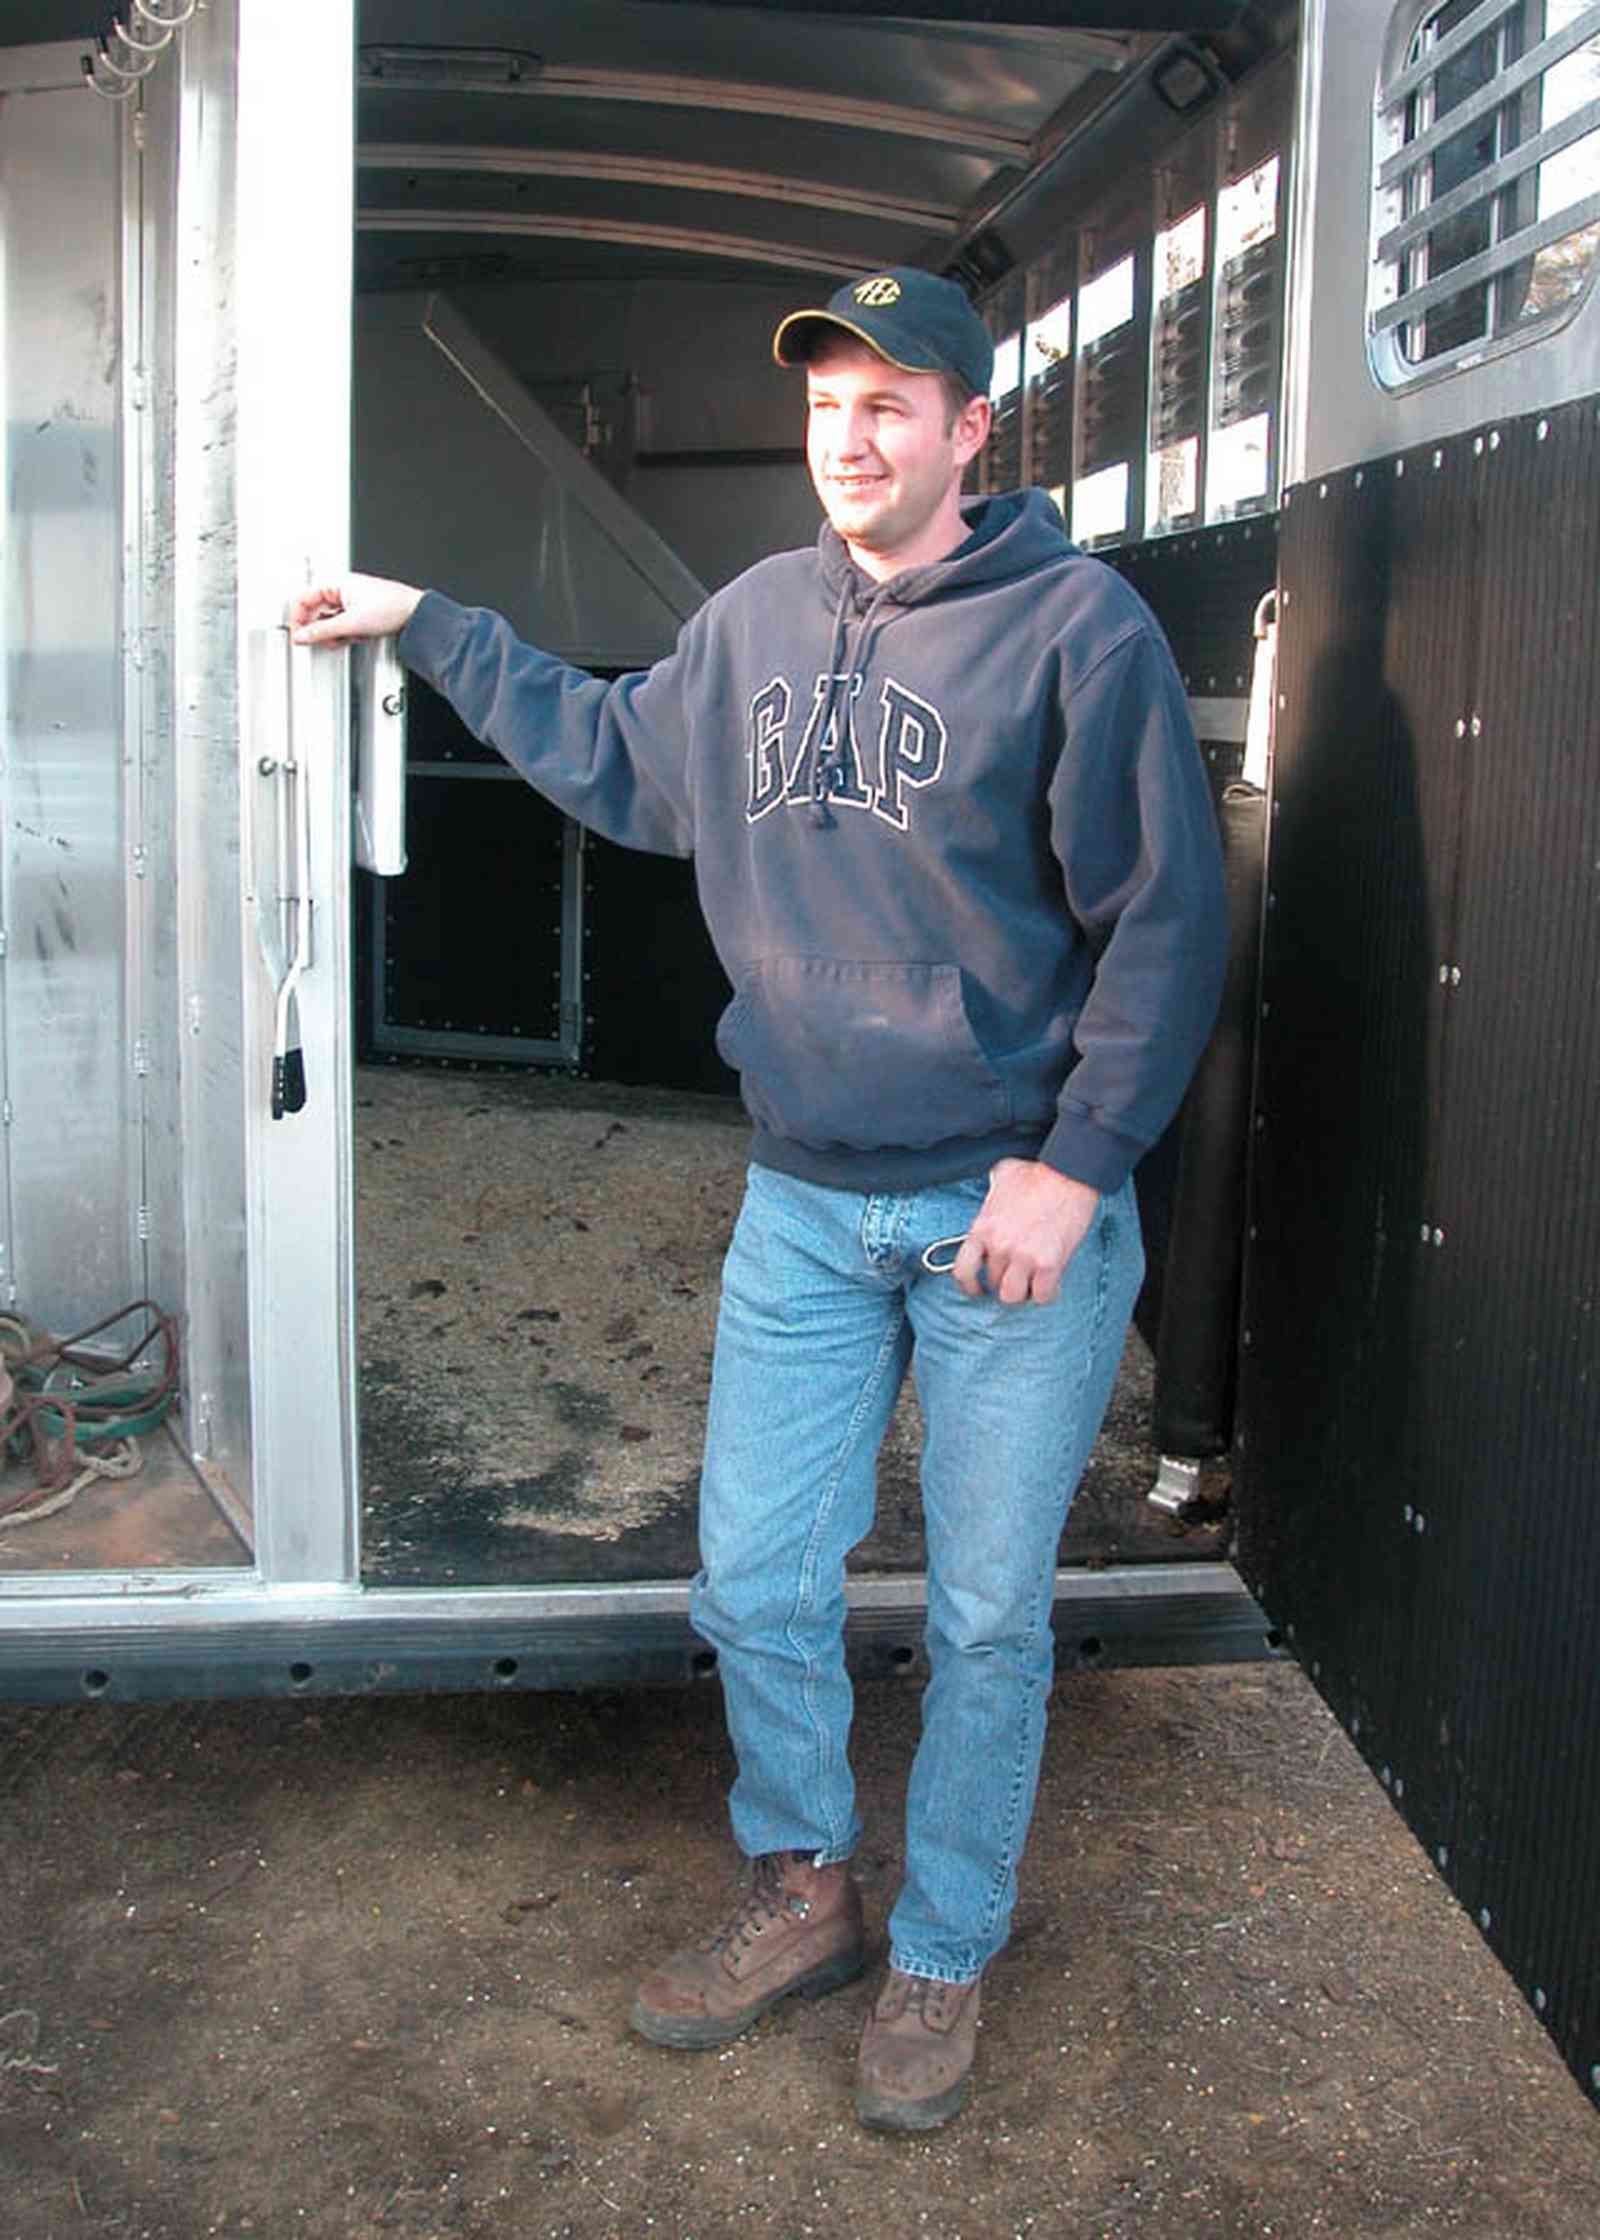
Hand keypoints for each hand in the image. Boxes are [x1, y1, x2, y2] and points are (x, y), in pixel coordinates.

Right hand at [288, 573, 423, 645]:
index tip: (299, 636)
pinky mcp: (360, 611)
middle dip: (319, 629)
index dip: (298, 619)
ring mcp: (350, 600)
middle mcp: (341, 589)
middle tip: (323, 641)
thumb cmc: (391, 608)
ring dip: (334, 633)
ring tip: (346, 638)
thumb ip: (322, 631)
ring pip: (329, 620)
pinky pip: (343, 624)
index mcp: (335, 583)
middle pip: (315, 611)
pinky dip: (345, 634)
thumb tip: (302, 636)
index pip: (303, 599)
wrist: (415, 614)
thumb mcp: (351, 623)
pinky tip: (355, 637)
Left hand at [950, 1158, 1100, 1306]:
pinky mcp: (1049, 1264)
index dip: (968, 1286)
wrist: (1068, 1174)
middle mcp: (1000, 1246)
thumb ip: (992, 1190)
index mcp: (983, 1228)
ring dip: (1022, 1293)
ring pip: (1012, 1297)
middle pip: (993, 1284)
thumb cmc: (1038, 1174)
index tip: (977, 1289)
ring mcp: (1023, 1257)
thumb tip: (994, 1188)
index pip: (963, 1270)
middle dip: (1004, 1282)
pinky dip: (1046, 1293)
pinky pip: (1041, 1296)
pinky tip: (1049, 1282)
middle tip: (1016, 1276)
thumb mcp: (1002, 1176)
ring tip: (1031, 1283)